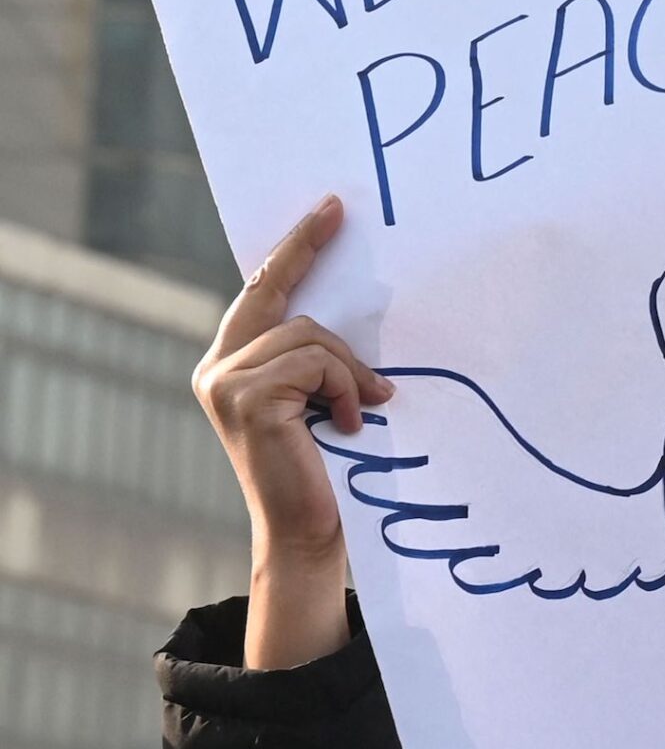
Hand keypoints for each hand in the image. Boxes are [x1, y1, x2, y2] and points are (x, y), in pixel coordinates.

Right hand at [190, 194, 391, 668]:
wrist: (308, 537)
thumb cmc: (325, 476)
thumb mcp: (317, 406)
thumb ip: (315, 363)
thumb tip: (353, 323)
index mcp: (230, 367)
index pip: (260, 292)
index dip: (293, 250)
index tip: (328, 211)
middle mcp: (216, 370)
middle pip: (280, 299)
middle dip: (312, 266)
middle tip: (340, 221)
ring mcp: (225, 381)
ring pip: (309, 334)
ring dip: (349, 371)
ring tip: (364, 410)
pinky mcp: (247, 397)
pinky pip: (314, 362)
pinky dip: (343, 389)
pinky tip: (348, 425)